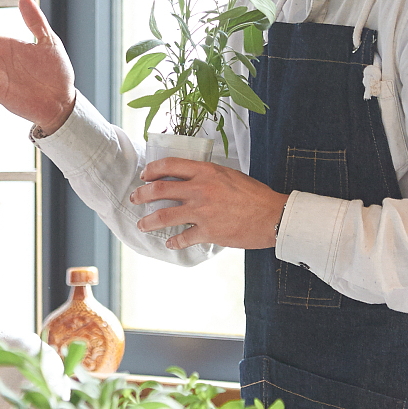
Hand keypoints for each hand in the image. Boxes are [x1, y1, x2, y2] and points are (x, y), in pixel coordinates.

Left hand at [131, 158, 286, 249]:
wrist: (272, 216)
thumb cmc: (254, 194)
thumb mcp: (229, 175)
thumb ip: (208, 175)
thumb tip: (192, 177)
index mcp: (205, 171)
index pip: (169, 165)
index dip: (152, 170)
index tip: (145, 175)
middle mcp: (199, 189)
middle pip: (159, 190)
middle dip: (142, 194)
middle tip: (135, 198)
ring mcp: (201, 211)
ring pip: (164, 216)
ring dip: (149, 221)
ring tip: (142, 225)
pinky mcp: (207, 231)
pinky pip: (182, 237)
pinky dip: (174, 241)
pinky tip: (171, 243)